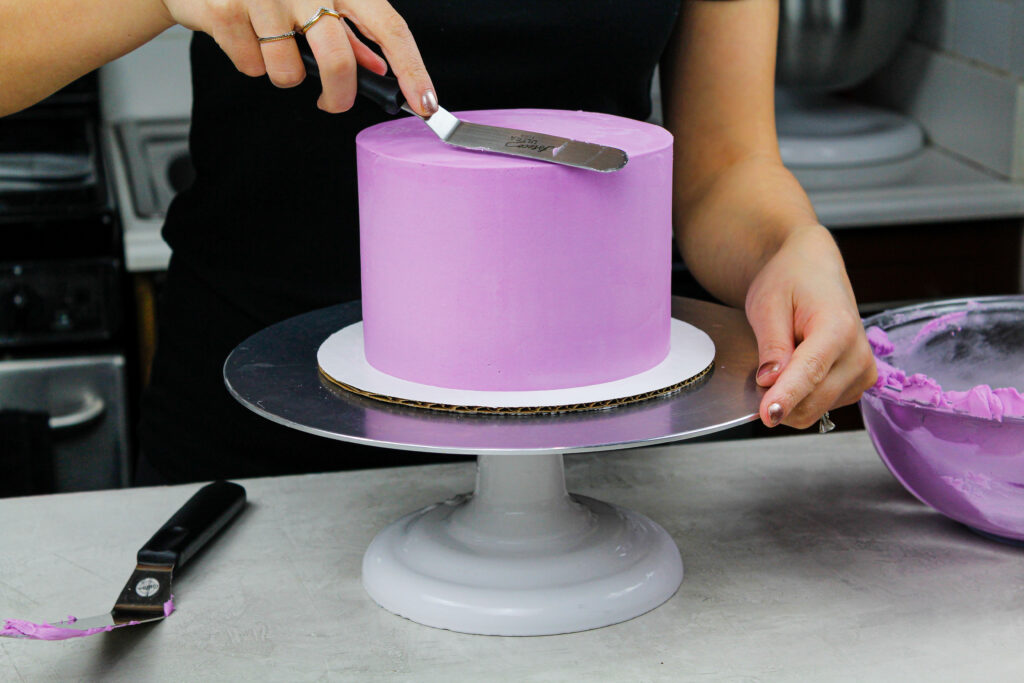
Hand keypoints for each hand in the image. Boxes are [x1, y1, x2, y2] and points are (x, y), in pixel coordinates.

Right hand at [160, 0, 436, 113]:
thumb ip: (350, 32)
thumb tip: (379, 68)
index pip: (389, 28)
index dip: (412, 70)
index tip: (426, 104)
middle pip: (338, 62)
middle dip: (338, 96)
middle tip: (332, 103)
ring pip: (288, 73)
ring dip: (281, 72)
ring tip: (267, 42)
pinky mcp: (226, 8)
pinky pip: (250, 66)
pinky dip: (246, 60)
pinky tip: (241, 33)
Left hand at [745, 225, 876, 428]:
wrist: (813, 269)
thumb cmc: (790, 280)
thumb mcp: (768, 304)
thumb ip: (771, 345)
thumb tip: (769, 381)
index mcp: (838, 329)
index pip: (810, 373)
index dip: (786, 397)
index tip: (768, 416)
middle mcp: (859, 355)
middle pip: (814, 401)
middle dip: (779, 398)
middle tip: (760, 370)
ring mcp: (862, 372)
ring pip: (816, 409)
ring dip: (790, 398)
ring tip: (784, 358)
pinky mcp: (858, 384)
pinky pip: (821, 406)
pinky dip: (801, 396)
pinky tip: (797, 367)